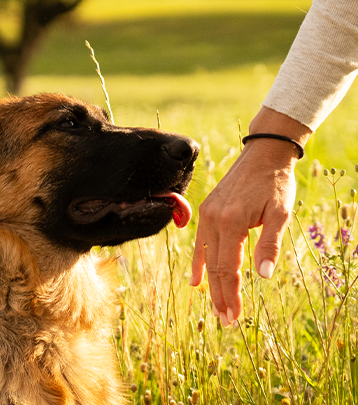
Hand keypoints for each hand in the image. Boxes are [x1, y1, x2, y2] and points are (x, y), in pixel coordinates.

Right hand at [190, 107, 310, 324]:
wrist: (262, 155)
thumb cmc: (275, 184)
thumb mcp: (281, 213)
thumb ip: (269, 244)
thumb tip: (263, 275)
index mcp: (232, 221)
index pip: (228, 267)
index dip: (231, 294)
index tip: (234, 317)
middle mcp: (214, 219)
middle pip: (214, 266)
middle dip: (220, 295)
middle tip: (227, 321)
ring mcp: (207, 214)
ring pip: (205, 256)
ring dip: (210, 283)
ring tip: (215, 307)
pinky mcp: (207, 210)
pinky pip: (200, 241)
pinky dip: (198, 262)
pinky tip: (195, 280)